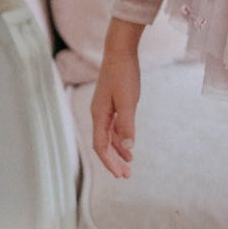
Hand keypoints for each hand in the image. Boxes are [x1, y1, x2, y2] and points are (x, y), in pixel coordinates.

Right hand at [91, 19, 142, 178]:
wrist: (120, 52)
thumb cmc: (123, 75)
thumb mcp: (128, 101)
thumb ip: (127, 125)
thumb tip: (128, 148)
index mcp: (99, 115)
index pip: (100, 146)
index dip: (109, 162)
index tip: (120, 175)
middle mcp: (98, 115)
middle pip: (103, 145)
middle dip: (113, 162)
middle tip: (126, 176)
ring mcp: (104, 110)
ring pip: (109, 137)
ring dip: (118, 152)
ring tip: (129, 165)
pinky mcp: (112, 104)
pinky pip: (113, 128)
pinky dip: (120, 139)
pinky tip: (128, 147)